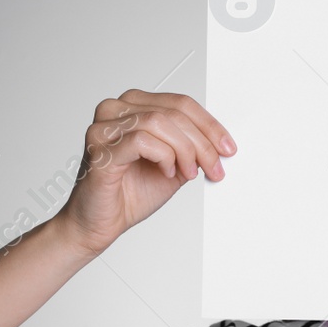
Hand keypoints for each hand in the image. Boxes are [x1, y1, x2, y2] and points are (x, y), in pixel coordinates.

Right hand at [54, 90, 234, 256]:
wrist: (100, 223)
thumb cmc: (129, 194)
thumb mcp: (175, 165)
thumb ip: (192, 149)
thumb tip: (218, 143)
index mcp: (133, 106)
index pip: (180, 103)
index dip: (210, 125)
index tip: (227, 147)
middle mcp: (115, 110)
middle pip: (173, 111)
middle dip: (203, 141)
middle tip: (215, 166)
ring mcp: (104, 127)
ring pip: (160, 122)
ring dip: (185, 150)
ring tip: (188, 172)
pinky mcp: (100, 148)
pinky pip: (142, 140)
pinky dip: (164, 156)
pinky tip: (167, 172)